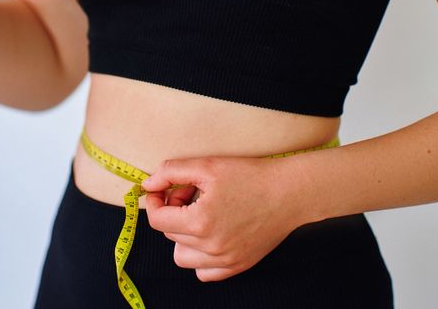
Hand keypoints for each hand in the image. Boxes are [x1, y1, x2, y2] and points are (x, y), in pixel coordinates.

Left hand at [141, 155, 303, 281]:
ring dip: (183, 236)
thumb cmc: (251, 176)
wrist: (289, 193)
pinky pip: (203, 272)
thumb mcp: (207, 165)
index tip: (165, 189)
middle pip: (169, 235)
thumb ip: (171, 172)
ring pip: (182, 257)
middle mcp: (211, 247)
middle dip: (174, 212)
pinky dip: (200, 256)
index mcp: (201, 222)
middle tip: (192, 192)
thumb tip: (147, 185)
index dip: (157, 201)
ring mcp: (225, 260)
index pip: (157, 220)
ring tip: (201, 215)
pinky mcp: (237, 266)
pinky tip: (211, 234)